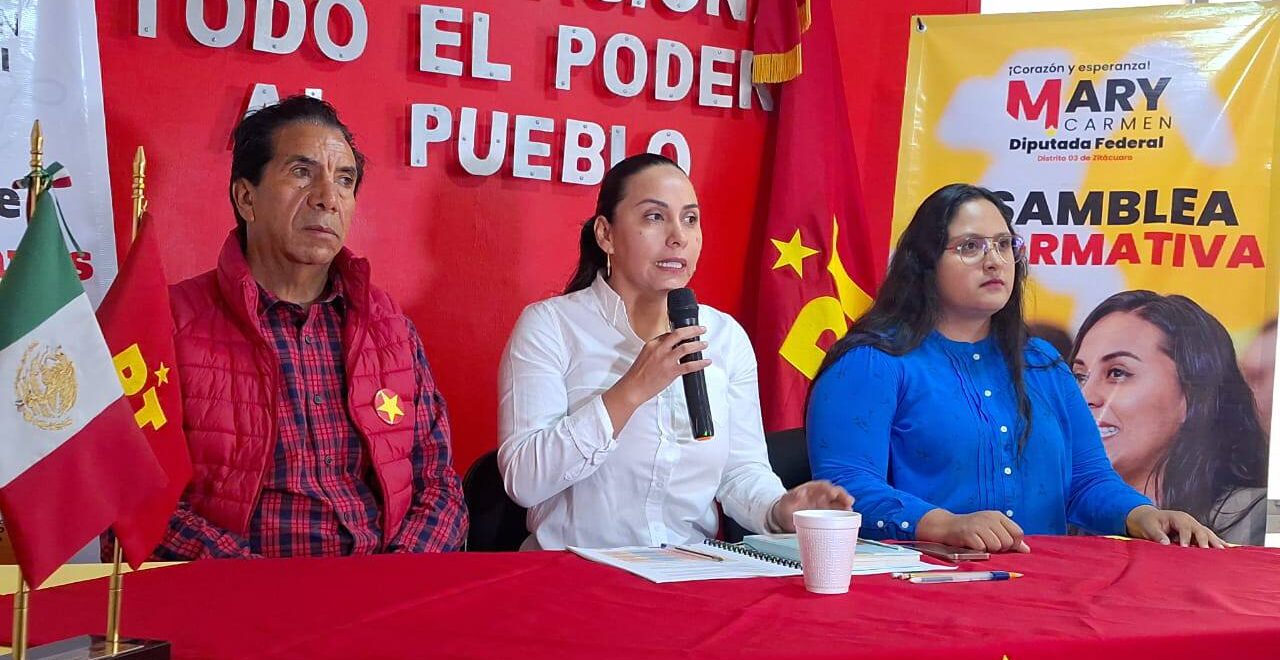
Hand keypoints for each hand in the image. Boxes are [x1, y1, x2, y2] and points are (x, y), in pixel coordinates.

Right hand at [601, 325, 709, 432]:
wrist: (632, 387)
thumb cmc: (637, 375)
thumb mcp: (645, 356)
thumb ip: (657, 351)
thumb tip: (669, 349)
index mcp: (652, 344)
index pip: (670, 333)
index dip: (682, 332)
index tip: (689, 332)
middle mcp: (660, 349)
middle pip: (679, 334)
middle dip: (693, 330)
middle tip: (701, 329)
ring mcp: (666, 360)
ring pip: (686, 348)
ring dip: (698, 345)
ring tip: (704, 344)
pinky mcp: (671, 372)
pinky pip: (689, 366)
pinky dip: (700, 363)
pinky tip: (706, 362)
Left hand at [768, 481, 854, 531]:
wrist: (783, 517)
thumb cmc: (786, 507)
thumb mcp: (786, 501)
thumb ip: (792, 497)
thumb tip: (799, 493)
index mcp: (811, 489)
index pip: (822, 486)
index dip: (829, 489)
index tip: (833, 493)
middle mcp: (819, 495)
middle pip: (834, 493)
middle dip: (842, 496)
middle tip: (848, 501)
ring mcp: (824, 504)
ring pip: (838, 502)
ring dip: (845, 505)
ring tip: (850, 510)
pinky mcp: (826, 514)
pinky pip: (836, 512)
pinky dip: (843, 514)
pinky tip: (848, 518)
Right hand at [916, 509, 1030, 552]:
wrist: (946, 526)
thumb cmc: (972, 529)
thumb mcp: (991, 529)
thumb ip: (1009, 537)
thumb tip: (1027, 550)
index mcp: (997, 516)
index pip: (1017, 532)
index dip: (1013, 543)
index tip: (1004, 545)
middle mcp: (989, 518)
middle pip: (1008, 541)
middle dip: (1000, 548)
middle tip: (988, 544)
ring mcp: (978, 525)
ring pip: (996, 546)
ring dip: (989, 550)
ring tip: (980, 544)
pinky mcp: (968, 534)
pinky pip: (982, 549)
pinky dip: (978, 551)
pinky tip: (972, 546)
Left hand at [1125, 505, 1224, 547]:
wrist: (1149, 519)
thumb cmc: (1148, 522)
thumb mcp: (1149, 527)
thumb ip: (1157, 534)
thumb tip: (1166, 544)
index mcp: (1177, 517)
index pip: (1184, 527)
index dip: (1185, 537)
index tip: (1185, 548)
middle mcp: (1189, 521)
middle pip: (1200, 530)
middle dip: (1205, 540)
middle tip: (1207, 551)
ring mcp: (1195, 526)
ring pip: (1208, 534)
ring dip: (1215, 542)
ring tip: (1223, 552)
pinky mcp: (1197, 533)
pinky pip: (1209, 538)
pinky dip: (1218, 543)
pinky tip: (1228, 550)